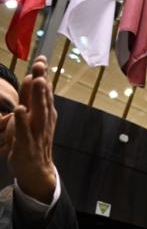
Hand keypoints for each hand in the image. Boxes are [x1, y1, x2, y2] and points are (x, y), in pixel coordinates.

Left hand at [8, 55, 56, 203]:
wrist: (38, 171)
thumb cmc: (34, 142)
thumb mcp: (33, 117)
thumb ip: (31, 98)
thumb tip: (33, 77)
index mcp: (45, 114)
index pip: (44, 91)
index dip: (43, 75)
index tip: (41, 58)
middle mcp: (43, 121)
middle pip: (43, 98)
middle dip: (42, 81)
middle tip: (41, 64)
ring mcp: (36, 133)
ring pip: (38, 112)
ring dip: (37, 97)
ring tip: (36, 81)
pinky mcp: (27, 145)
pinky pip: (25, 132)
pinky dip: (23, 121)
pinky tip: (20, 110)